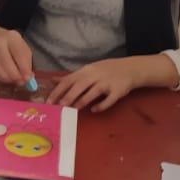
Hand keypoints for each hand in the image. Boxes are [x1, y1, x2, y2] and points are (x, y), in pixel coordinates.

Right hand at [0, 24, 33, 86]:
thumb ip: (26, 63)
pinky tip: (6, 79)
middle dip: (15, 76)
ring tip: (14, 81)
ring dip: (8, 78)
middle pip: (6, 62)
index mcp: (12, 38)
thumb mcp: (22, 49)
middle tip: (21, 82)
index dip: (24, 68)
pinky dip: (1, 78)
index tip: (28, 79)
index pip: (19, 54)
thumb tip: (28, 78)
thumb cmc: (12, 46)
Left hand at [47, 55, 175, 110]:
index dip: (58, 90)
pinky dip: (101, 105)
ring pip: (93, 92)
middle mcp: (96, 75)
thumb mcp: (87, 71)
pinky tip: (94, 110)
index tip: (49, 101)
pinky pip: (109, 99)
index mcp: (86, 71)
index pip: (69, 80)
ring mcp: (107, 83)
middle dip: (69, 96)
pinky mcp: (118, 91)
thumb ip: (70, 77)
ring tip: (74, 108)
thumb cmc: (104, 71)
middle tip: (59, 106)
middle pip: (80, 85)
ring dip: (83, 100)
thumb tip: (51, 81)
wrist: (130, 69)